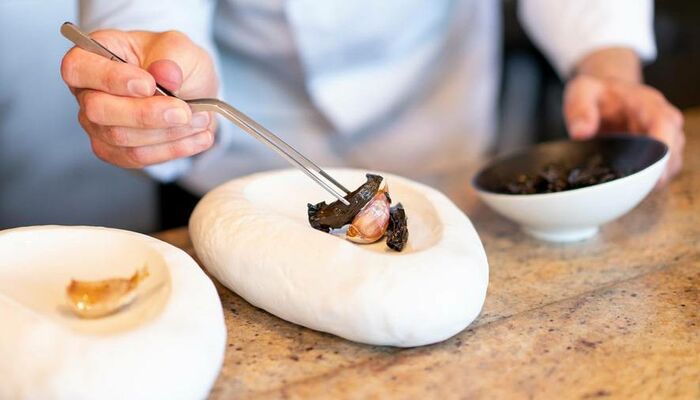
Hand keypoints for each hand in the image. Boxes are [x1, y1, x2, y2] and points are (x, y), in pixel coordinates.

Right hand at [61, 29, 218, 167]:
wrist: (190, 89)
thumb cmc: (173, 61)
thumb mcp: (179, 47)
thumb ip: (172, 56)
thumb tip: (165, 74)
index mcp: (91, 56)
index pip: (78, 69)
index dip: (111, 79)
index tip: (149, 84)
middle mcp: (87, 93)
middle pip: (98, 110)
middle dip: (145, 114)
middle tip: (184, 111)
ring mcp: (98, 126)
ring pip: (121, 138)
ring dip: (166, 133)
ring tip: (200, 119)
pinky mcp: (116, 151)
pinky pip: (138, 157)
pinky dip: (173, 149)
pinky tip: (199, 138)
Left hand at [563, 49, 684, 185]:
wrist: (605, 93)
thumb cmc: (597, 92)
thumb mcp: (581, 91)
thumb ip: (580, 110)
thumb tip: (580, 133)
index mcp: (648, 104)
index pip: (664, 124)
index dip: (661, 148)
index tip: (650, 169)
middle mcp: (663, 121)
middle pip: (674, 149)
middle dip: (657, 171)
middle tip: (631, 187)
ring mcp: (664, 137)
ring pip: (671, 164)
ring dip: (654, 179)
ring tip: (627, 188)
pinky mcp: (657, 152)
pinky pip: (661, 171)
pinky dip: (649, 181)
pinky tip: (629, 186)